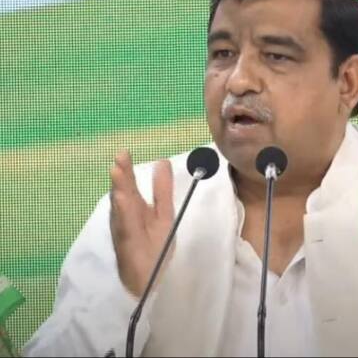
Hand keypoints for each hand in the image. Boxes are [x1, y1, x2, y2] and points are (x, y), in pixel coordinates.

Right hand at [109, 150, 173, 297]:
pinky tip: (121, 201)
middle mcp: (126, 218)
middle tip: (118, 158)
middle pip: (123, 195)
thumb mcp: (164, 215)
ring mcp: (125, 232)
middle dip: (121, 178)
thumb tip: (162, 161)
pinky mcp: (128, 246)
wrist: (146, 281)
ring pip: (121, 210)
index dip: (126, 170)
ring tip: (117, 174)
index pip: (130, 186)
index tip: (123, 152)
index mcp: (135, 208)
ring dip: (119, 192)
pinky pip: (125, 229)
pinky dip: (123, 215)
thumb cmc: (154, 246)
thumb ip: (162, 191)